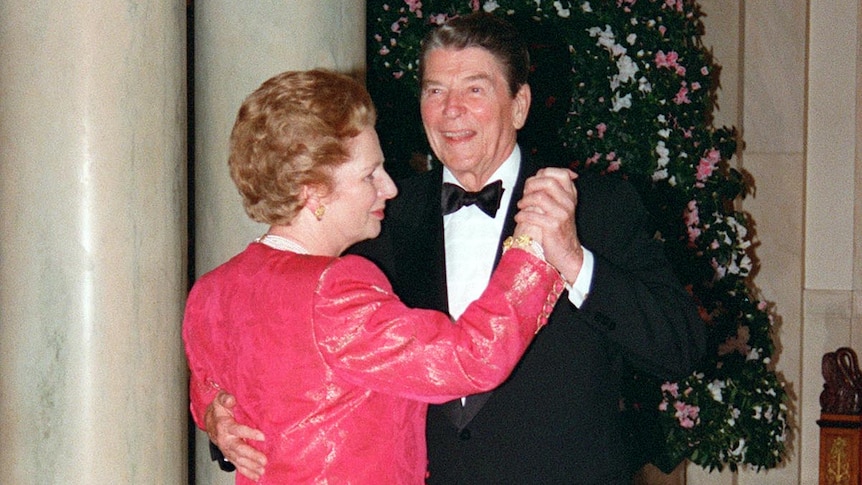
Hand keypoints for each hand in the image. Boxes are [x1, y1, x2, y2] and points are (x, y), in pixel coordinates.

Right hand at [205, 390, 266, 480]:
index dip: (249, 433)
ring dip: (250, 466)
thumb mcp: (220, 399)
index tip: (262, 436)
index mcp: (224, 425)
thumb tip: (231, 399)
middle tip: (263, 459)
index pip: (237, 430)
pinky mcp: (229, 454)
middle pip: (238, 449)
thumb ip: (225, 398)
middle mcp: (225, 439)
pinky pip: (237, 464)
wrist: (209, 420)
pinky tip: (256, 476)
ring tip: (262, 470)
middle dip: (251, 455)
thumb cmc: (218, 409)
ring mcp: (227, 449)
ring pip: (238, 459)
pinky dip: (246, 472)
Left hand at [514, 168, 583, 282]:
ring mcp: (562, 214)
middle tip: (524, 193)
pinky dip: (522, 215)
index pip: (562, 173)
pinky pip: (533, 215)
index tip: (534, 181)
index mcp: (571, 196)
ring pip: (539, 197)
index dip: (544, 173)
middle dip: (531, 185)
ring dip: (525, 200)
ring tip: (521, 206)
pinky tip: (519, 218)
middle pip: (548, 182)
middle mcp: (568, 203)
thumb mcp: (562, 208)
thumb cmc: (560, 229)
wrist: (567, 252)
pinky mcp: (553, 226)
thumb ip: (555, 192)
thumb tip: (539, 175)